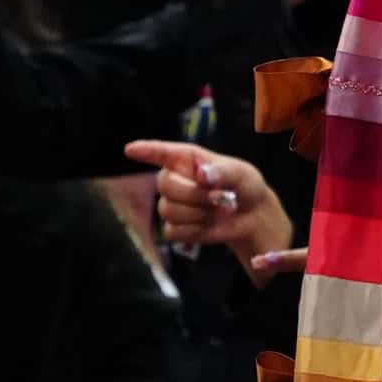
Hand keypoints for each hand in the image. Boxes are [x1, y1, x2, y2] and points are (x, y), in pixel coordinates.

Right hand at [122, 138, 292, 275]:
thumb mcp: (240, 173)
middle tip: (219, 197)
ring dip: (199, 214)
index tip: (130, 150)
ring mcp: (172, 204)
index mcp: (187, 159)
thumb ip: (222, 171)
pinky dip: (195, 231)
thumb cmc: (243, 186)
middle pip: (164, 185)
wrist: (251, 216)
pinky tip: (208, 224)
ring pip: (169, 211)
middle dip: (194, 194)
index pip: (161, 152)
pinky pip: (173, 231)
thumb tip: (203, 175)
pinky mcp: (174, 228)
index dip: (146, 151)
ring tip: (218, 210)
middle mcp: (174, 179)